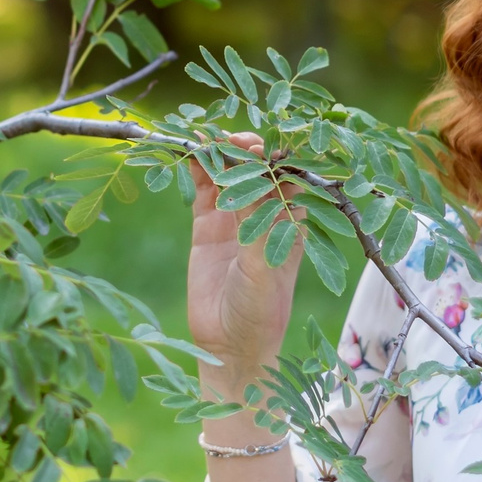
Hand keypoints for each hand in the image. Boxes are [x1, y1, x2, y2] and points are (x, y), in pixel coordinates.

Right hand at [185, 132, 304, 398]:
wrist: (228, 345)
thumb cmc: (259, 310)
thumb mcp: (263, 267)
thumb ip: (258, 224)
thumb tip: (258, 176)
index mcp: (290, 224)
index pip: (288, 181)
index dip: (279, 160)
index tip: (268, 148)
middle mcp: (264, 216)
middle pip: (257, 171)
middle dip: (249, 151)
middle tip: (238, 140)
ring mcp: (233, 219)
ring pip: (229, 174)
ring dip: (222, 153)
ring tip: (211, 136)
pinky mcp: (206, 227)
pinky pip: (203, 189)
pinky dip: (197, 168)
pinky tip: (191, 149)